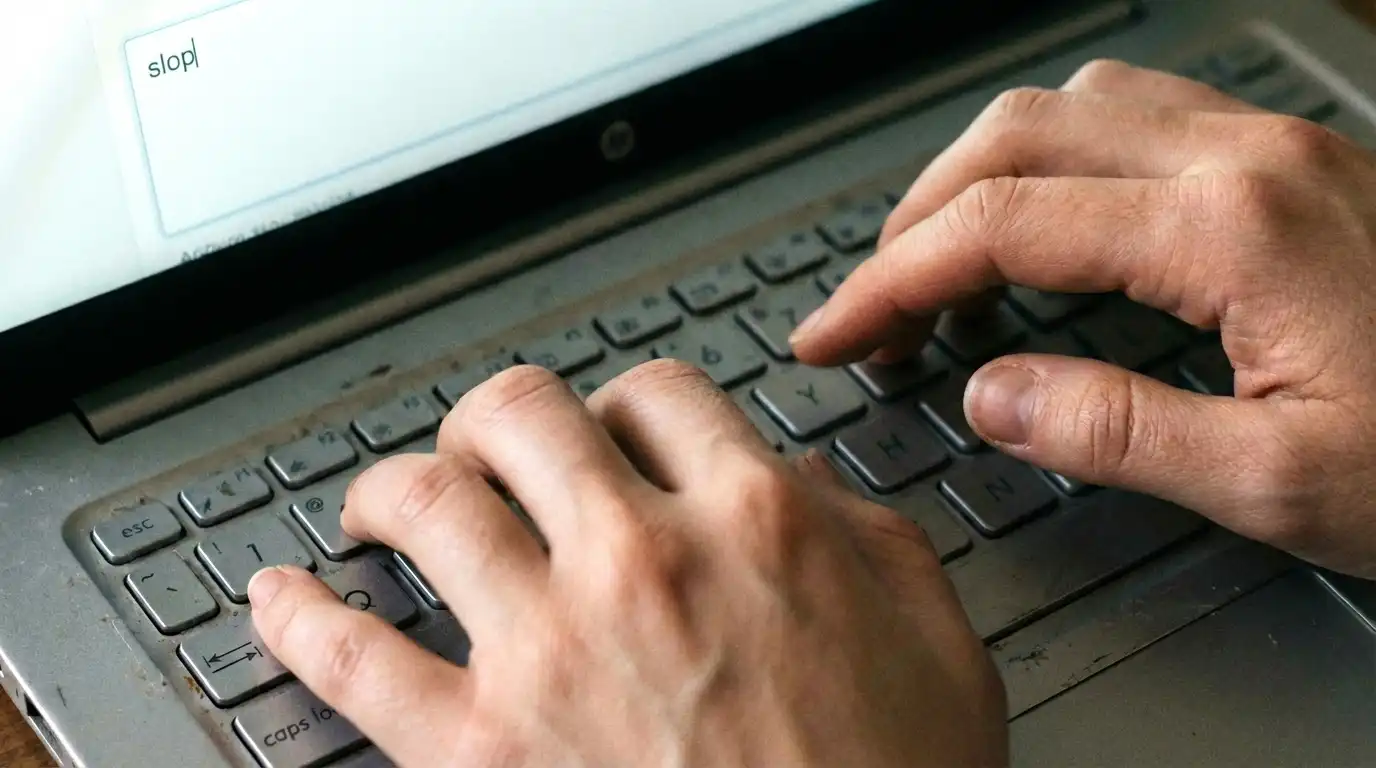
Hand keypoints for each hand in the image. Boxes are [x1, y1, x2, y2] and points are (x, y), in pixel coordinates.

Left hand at [247, 363, 1006, 766]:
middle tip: (488, 449)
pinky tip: (275, 598)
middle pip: (522, 415)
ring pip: (426, 503)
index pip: (656, 396)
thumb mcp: (935, 638)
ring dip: (390, 488)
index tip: (613, 433)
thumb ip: (863, 533)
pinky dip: (297, 619)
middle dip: (497, 421)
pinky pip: (352, 661)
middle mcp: (641, 562)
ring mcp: (548, 651)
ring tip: (381, 504)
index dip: (627, 404)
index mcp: (756, 522)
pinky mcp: (481, 752)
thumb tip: (792, 484)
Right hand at [791, 60, 1375, 576]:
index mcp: (1231, 228)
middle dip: (917, 214)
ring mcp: (1274, 146)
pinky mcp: (1294, 161)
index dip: (892, 280)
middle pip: (1018, 131)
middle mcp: (1247, 157)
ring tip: (942, 258)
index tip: (835, 333)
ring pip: (1074, 103)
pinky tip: (1050, 220)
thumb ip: (1113, 433)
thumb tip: (989, 394)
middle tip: (873, 299)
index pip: (1000, 225)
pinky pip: (1137, 114)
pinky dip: (1054, 159)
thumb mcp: (1279, 482)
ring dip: (982, 172)